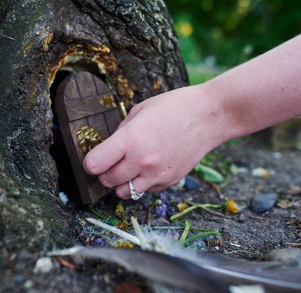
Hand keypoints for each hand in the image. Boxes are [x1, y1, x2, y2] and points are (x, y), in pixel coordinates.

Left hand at [83, 86, 225, 198]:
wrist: (210, 116)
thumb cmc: (175, 107)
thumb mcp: (140, 111)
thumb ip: (121, 132)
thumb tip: (108, 149)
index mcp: (131, 140)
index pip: (94, 164)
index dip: (90, 162)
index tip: (93, 158)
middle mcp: (142, 161)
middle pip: (107, 181)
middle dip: (103, 173)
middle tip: (109, 163)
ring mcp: (157, 174)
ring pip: (124, 193)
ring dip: (121, 183)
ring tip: (127, 169)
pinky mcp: (170, 180)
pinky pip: (145, 191)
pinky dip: (141, 183)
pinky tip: (148, 168)